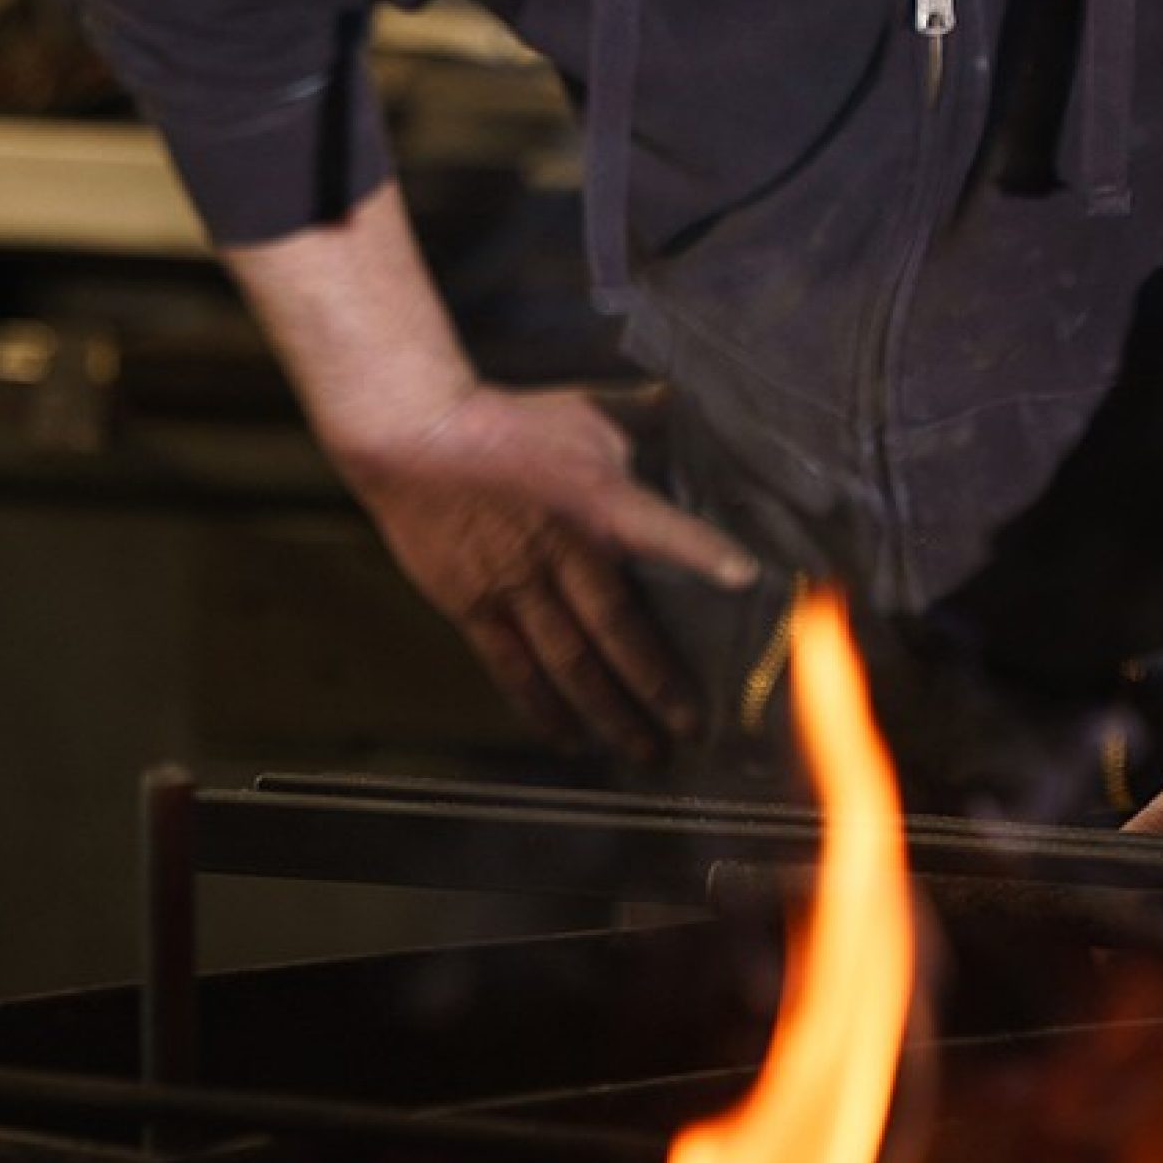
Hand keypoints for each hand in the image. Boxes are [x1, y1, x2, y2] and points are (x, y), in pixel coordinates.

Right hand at [342, 382, 756, 759]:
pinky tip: (566, 741)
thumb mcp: (584, 412)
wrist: (414, 435)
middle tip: (693, 729)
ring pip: (568, 664)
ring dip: (608, 714)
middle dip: (658, 685)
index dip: (704, 552)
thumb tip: (678, 421)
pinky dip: (542, 710)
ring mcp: (515, 586)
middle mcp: (563, 551)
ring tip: (641, 751)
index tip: (748, 579)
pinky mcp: (473, 606)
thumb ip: (637, 430)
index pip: (663, 528)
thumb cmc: (507, 420)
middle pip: (618, 630)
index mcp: (598, 499)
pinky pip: (513, 670)